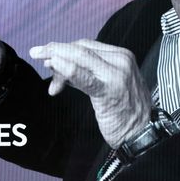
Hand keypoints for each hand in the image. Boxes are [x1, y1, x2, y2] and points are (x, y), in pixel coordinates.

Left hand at [29, 39, 150, 147]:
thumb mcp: (104, 86)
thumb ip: (83, 74)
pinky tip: (55, 66)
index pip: (86, 46)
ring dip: (57, 59)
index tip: (45, 54)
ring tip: (44, 65)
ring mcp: (117, 73)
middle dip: (55, 50)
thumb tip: (56, 65)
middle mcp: (121, 60)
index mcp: (121, 56)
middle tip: (36, 53)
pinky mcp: (111, 89)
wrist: (143, 135)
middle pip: (81, 48)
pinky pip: (85, 77)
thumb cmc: (123, 112)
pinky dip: (68, 70)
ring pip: (80, 57)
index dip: (63, 49)